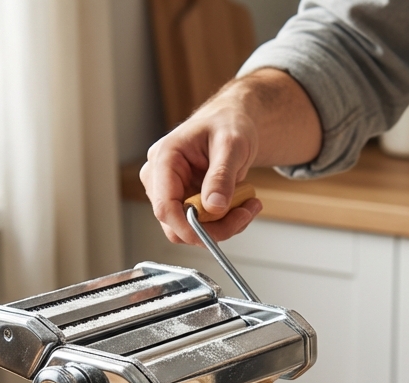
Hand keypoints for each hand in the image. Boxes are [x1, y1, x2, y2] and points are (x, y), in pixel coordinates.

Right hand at [140, 68, 320, 245]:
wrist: (231, 121)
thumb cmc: (227, 123)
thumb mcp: (231, 144)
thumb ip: (222, 176)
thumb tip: (214, 207)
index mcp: (164, 158)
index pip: (165, 206)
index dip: (187, 227)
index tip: (215, 236)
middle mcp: (160, 177)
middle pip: (176, 223)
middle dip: (213, 228)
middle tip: (246, 213)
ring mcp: (170, 191)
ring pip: (190, 228)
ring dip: (223, 225)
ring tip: (248, 204)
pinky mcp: (183, 200)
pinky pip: (201, 224)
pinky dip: (224, 221)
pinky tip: (241, 204)